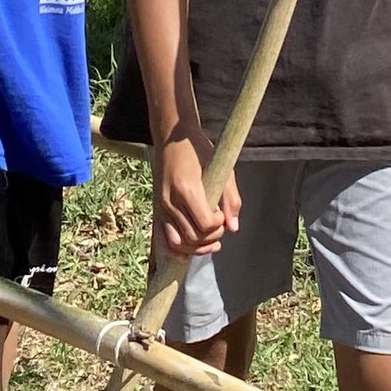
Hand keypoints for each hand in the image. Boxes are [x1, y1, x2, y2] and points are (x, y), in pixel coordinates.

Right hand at [153, 129, 235, 263]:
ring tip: (211, 240)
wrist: (171, 138)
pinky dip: (177, 250)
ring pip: (178, 243)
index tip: (223, 215)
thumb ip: (231, 198)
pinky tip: (190, 252)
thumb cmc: (198, 150)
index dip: (219, 225)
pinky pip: (163, 239)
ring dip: (196, 248)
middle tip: (220, 225)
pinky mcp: (156, 210)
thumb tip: (233, 228)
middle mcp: (170, 201)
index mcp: (186, 188)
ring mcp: (160, 207)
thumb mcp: (222, 167)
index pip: (205, 224)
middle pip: (193, 237)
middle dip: (211, 237)